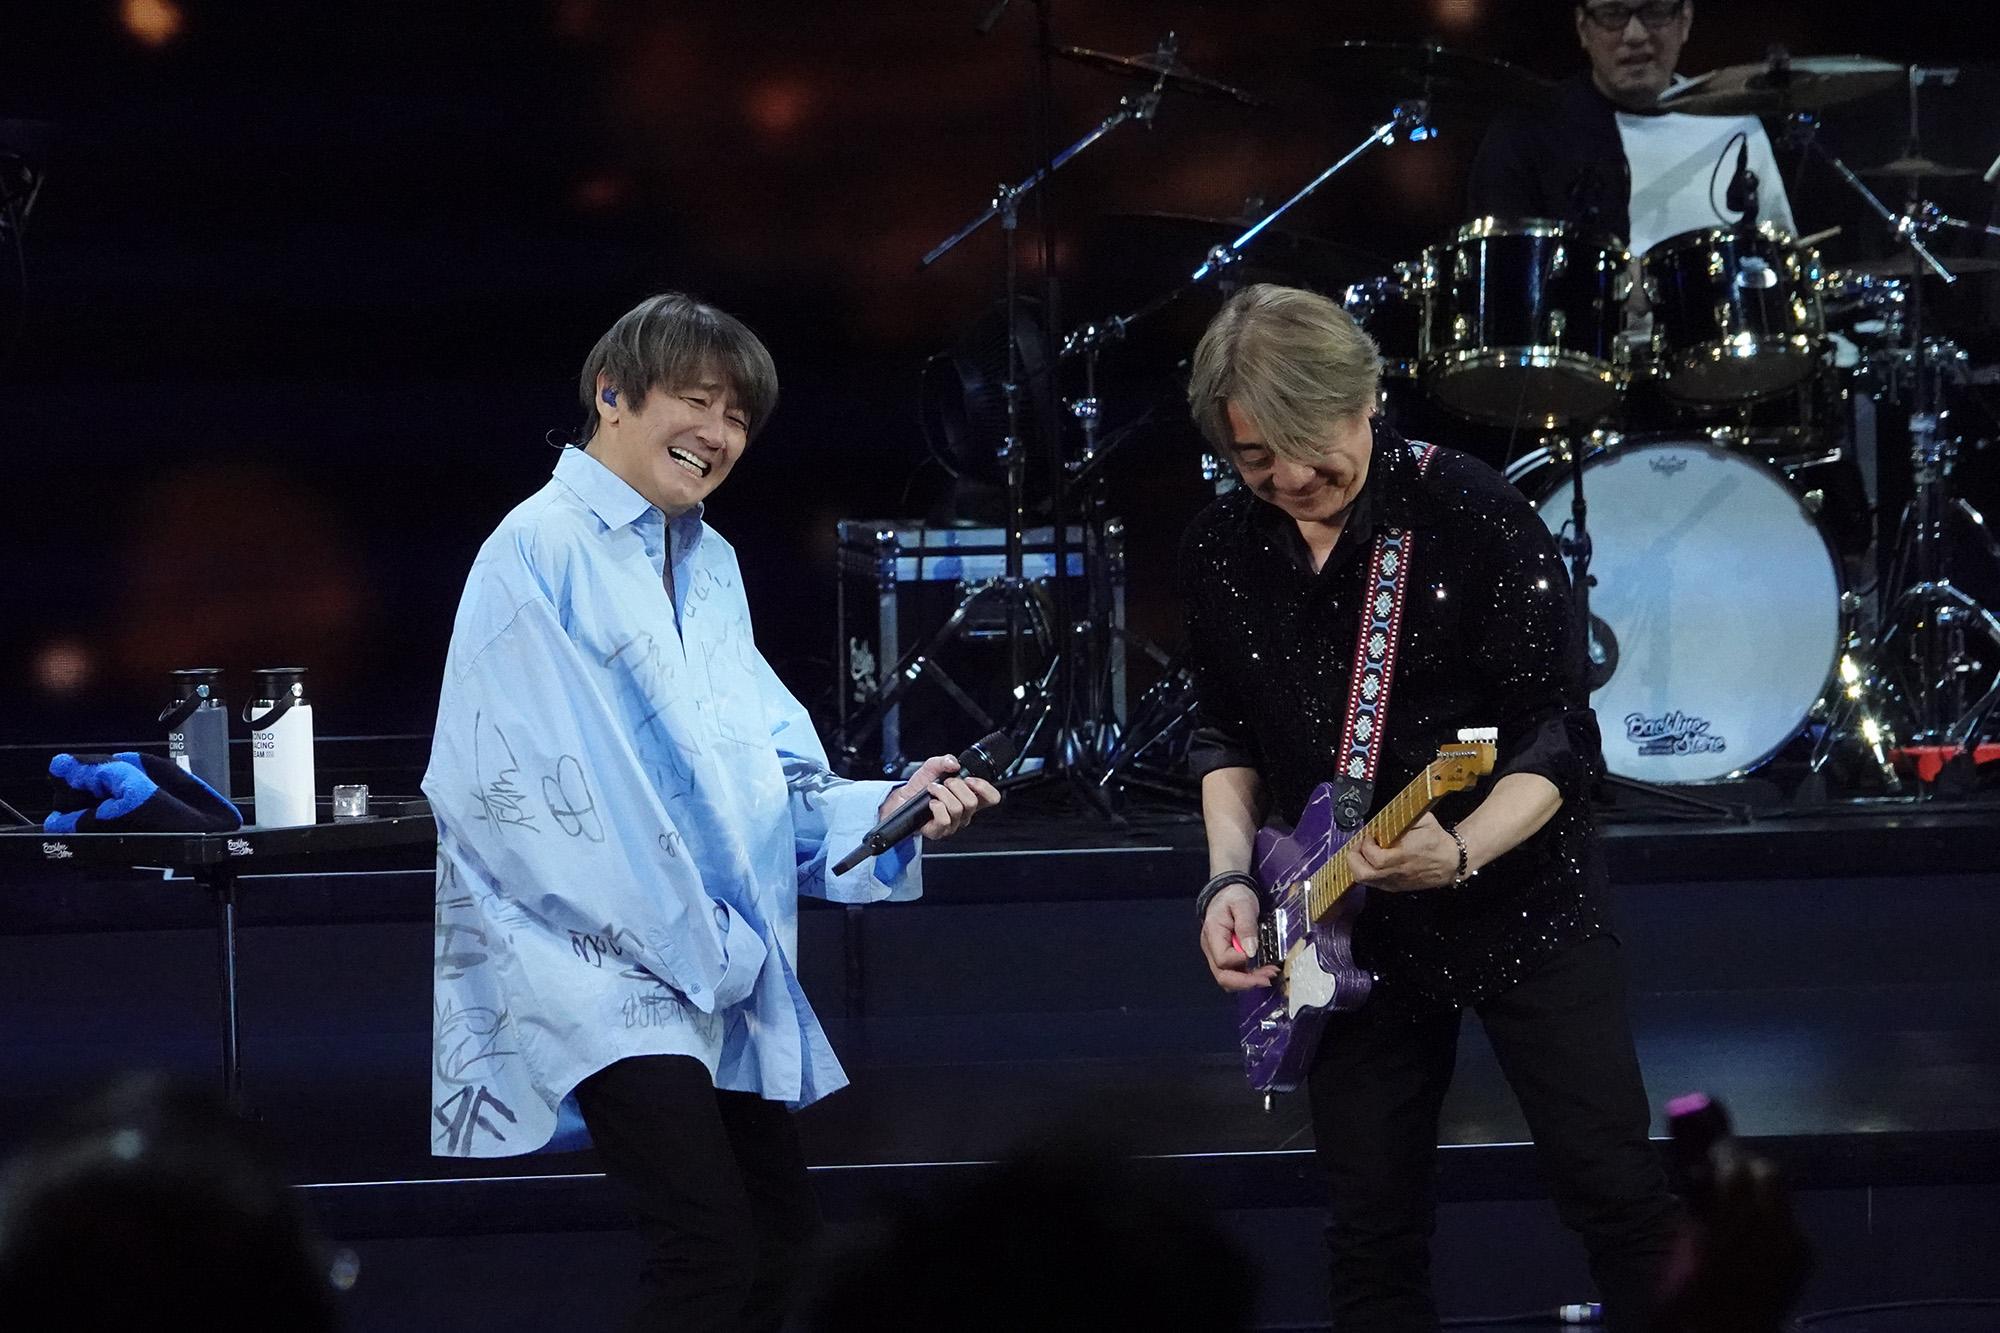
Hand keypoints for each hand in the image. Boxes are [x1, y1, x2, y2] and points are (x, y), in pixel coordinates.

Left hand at [882, 754, 1001, 840]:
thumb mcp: (933, 766)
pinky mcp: (939, 832)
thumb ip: (945, 760)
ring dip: (941, 794)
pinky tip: (930, 803)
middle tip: (945, 783)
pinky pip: (944, 819)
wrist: (903, 798)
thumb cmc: (921, 785)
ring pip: (957, 809)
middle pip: (972, 802)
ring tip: (933, 790)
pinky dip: (935, 806)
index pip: (992, 798)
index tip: (969, 779)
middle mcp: (964, 814)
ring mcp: (953, 824)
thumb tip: (954, 763)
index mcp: (970, 798)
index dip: (984, 787)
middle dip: (955, 786)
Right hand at [1199, 884, 1278, 991]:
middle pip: (1222, 977)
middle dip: (1246, 982)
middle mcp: (1211, 949)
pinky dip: (1249, 977)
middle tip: (1268, 978)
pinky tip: (1264, 971)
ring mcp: (1217, 955)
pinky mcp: (1226, 958)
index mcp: (1212, 935)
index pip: (1223, 959)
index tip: (1257, 953)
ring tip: (1269, 975)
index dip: (1241, 961)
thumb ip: (1246, 926)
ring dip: (1249, 982)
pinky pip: (1235, 974)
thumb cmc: (1234, 896)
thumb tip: (1251, 951)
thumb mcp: (1243, 905)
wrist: (1227, 892)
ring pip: (1229, 980)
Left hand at [1346, 813, 1458, 893]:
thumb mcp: (1423, 820)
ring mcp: (1395, 882)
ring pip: (1366, 881)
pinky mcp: (1396, 887)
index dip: (1366, 846)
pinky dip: (1367, 871)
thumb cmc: (1436, 840)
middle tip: (1358, 846)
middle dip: (1354, 858)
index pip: (1375, 858)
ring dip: (1358, 865)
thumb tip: (1384, 815)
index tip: (1369, 835)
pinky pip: (1373, 883)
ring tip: (1363, 852)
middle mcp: (1397, 872)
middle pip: (1363, 875)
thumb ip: (1403, 816)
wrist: (1452, 861)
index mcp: (1404, 856)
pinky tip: (1371, 861)